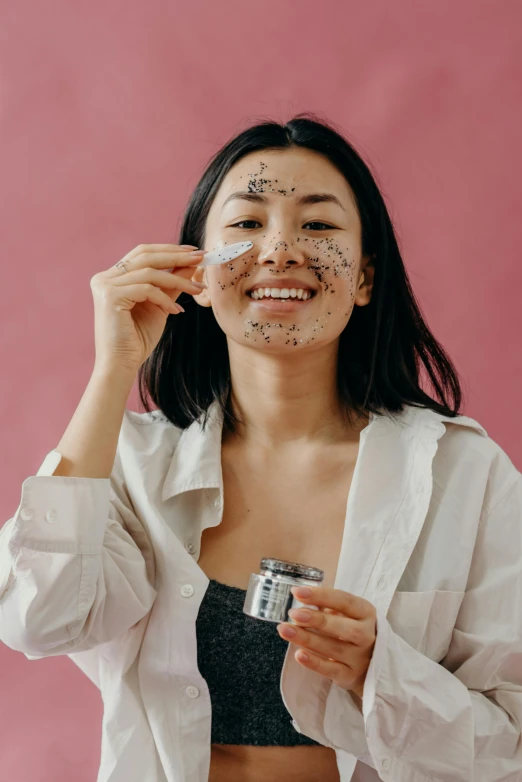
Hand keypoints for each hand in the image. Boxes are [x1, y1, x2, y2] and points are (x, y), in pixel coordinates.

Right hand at [90, 243, 206, 372]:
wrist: (122, 365)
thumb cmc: (138, 339)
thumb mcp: (160, 305)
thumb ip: (172, 283)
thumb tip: (192, 263)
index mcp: (112, 277)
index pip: (143, 253)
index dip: (169, 250)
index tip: (194, 252)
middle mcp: (105, 277)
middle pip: (145, 256)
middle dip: (176, 256)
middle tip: (201, 257)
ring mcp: (105, 285)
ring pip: (149, 273)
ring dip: (178, 280)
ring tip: (197, 289)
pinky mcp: (110, 296)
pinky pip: (146, 289)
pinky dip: (164, 299)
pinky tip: (175, 312)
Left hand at [277, 586, 376, 698]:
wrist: (370, 661)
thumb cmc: (351, 628)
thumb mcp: (345, 613)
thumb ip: (326, 605)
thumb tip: (300, 596)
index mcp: (365, 613)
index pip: (345, 601)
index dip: (321, 595)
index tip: (297, 592)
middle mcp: (366, 635)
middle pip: (344, 628)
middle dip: (317, 620)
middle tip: (294, 614)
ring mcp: (360, 658)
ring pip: (334, 649)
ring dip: (308, 639)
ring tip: (286, 630)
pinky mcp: (350, 676)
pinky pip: (332, 670)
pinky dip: (315, 663)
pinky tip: (299, 655)